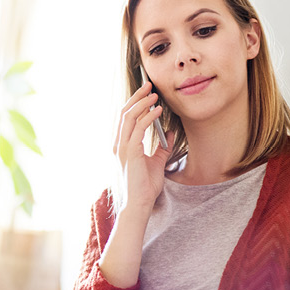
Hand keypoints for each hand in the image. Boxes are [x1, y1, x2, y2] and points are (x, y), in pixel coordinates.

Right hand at [113, 81, 171, 210]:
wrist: (140, 204)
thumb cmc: (145, 187)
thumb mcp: (157, 162)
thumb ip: (162, 148)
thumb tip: (171, 134)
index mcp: (121, 146)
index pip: (124, 118)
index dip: (134, 103)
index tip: (146, 93)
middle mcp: (118, 144)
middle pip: (124, 113)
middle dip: (137, 97)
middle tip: (149, 85)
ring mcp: (123, 148)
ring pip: (129, 117)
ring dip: (142, 103)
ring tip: (154, 95)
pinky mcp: (131, 152)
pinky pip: (138, 128)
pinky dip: (148, 116)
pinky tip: (158, 110)